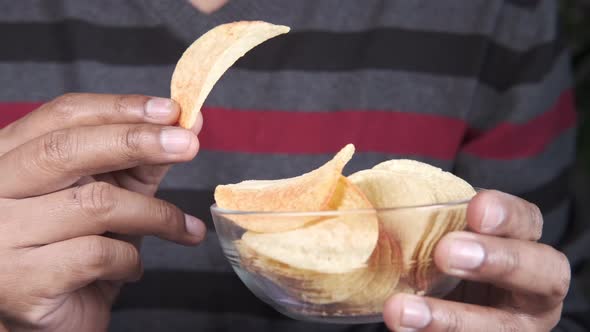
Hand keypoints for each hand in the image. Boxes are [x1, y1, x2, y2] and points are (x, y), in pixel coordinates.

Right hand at [0, 93, 205, 330]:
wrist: (51, 317)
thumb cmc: (79, 245)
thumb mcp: (110, 192)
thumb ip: (141, 158)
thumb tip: (189, 122)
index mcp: (10, 158)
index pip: (61, 116)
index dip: (119, 107)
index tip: (170, 110)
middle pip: (66, 149)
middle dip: (137, 141)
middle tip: (188, 144)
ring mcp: (1, 236)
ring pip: (94, 204)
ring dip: (155, 215)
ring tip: (183, 228)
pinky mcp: (22, 281)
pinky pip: (96, 254)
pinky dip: (130, 260)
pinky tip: (133, 268)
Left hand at [383, 190, 569, 330]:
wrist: (446, 306)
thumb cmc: (438, 258)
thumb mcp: (438, 236)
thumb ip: (421, 220)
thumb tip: (355, 196)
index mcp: (523, 244)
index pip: (529, 222)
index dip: (508, 214)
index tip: (475, 208)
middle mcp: (534, 287)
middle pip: (543, 273)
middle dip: (497, 261)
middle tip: (446, 253)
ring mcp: (518, 325)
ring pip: (503, 327)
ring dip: (451, 319)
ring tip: (399, 311)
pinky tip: (403, 328)